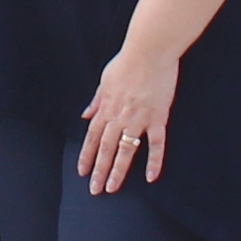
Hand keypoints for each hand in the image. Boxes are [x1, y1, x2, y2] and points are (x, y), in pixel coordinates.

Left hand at [79, 42, 180, 194]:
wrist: (149, 51)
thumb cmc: (127, 62)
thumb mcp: (104, 80)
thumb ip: (96, 100)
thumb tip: (86, 114)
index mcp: (106, 107)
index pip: (92, 137)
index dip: (86, 156)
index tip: (82, 172)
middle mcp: (119, 116)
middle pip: (106, 148)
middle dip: (99, 170)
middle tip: (94, 189)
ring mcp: (139, 119)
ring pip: (126, 150)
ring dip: (118, 170)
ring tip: (112, 187)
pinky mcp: (157, 117)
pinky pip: (156, 144)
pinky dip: (154, 161)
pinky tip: (151, 177)